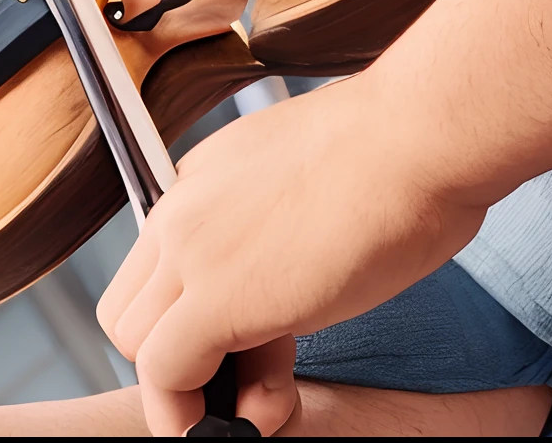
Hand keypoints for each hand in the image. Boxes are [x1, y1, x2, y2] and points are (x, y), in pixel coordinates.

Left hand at [96, 74, 486, 436]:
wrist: (417, 136)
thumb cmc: (400, 153)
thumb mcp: (312, 181)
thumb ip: (278, 225)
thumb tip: (292, 268)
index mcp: (206, 178)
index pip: (160, 266)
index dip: (196, 314)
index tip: (259, 335)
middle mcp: (183, 208)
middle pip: (133, 306)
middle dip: (184, 353)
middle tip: (265, 364)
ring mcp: (191, 249)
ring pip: (136, 342)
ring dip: (194, 386)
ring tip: (273, 392)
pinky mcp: (215, 296)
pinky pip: (165, 372)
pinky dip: (186, 412)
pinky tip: (250, 414)